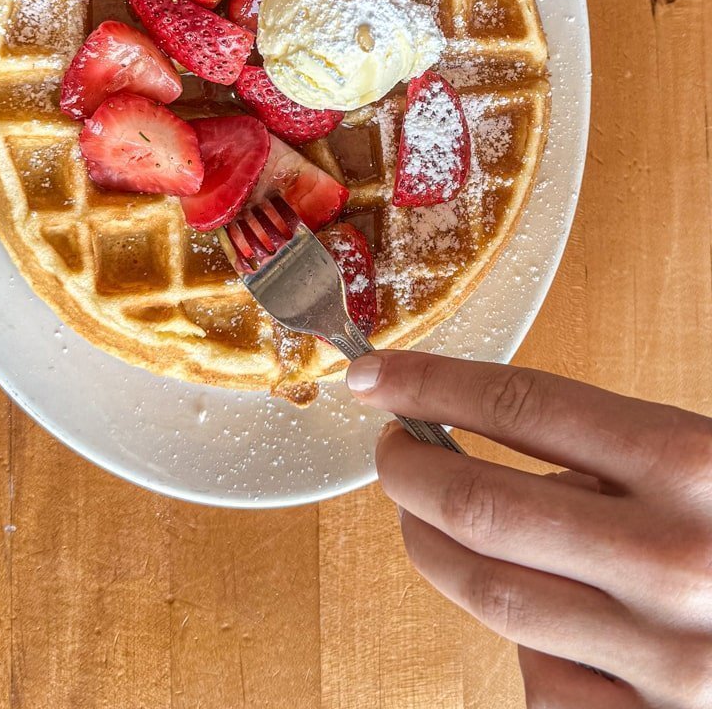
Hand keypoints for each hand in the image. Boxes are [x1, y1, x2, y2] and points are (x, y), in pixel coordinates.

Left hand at [347, 351, 711, 705]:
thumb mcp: (711, 462)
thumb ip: (623, 454)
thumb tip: (514, 456)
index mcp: (693, 465)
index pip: (521, 404)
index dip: (430, 384)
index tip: (376, 376)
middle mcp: (675, 558)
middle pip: (483, 504)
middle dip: (409, 472)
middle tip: (392, 452)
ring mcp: (665, 655)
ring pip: (491, 595)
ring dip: (434, 548)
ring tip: (424, 521)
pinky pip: (540, 680)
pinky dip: (516, 639)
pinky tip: (529, 609)